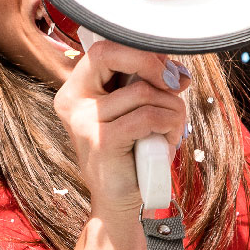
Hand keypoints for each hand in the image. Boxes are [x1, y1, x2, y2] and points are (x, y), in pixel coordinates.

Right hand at [54, 40, 186, 218]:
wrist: (119, 201)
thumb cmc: (133, 153)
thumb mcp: (137, 111)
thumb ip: (147, 85)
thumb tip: (176, 72)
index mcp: (77, 89)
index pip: (105, 48)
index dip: (141, 52)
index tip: (167, 70)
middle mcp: (72, 101)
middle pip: (112, 55)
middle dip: (154, 66)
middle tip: (176, 86)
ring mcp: (83, 121)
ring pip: (143, 92)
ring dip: (172, 109)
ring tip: (173, 130)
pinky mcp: (101, 140)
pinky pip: (148, 117)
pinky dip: (169, 125)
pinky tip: (169, 141)